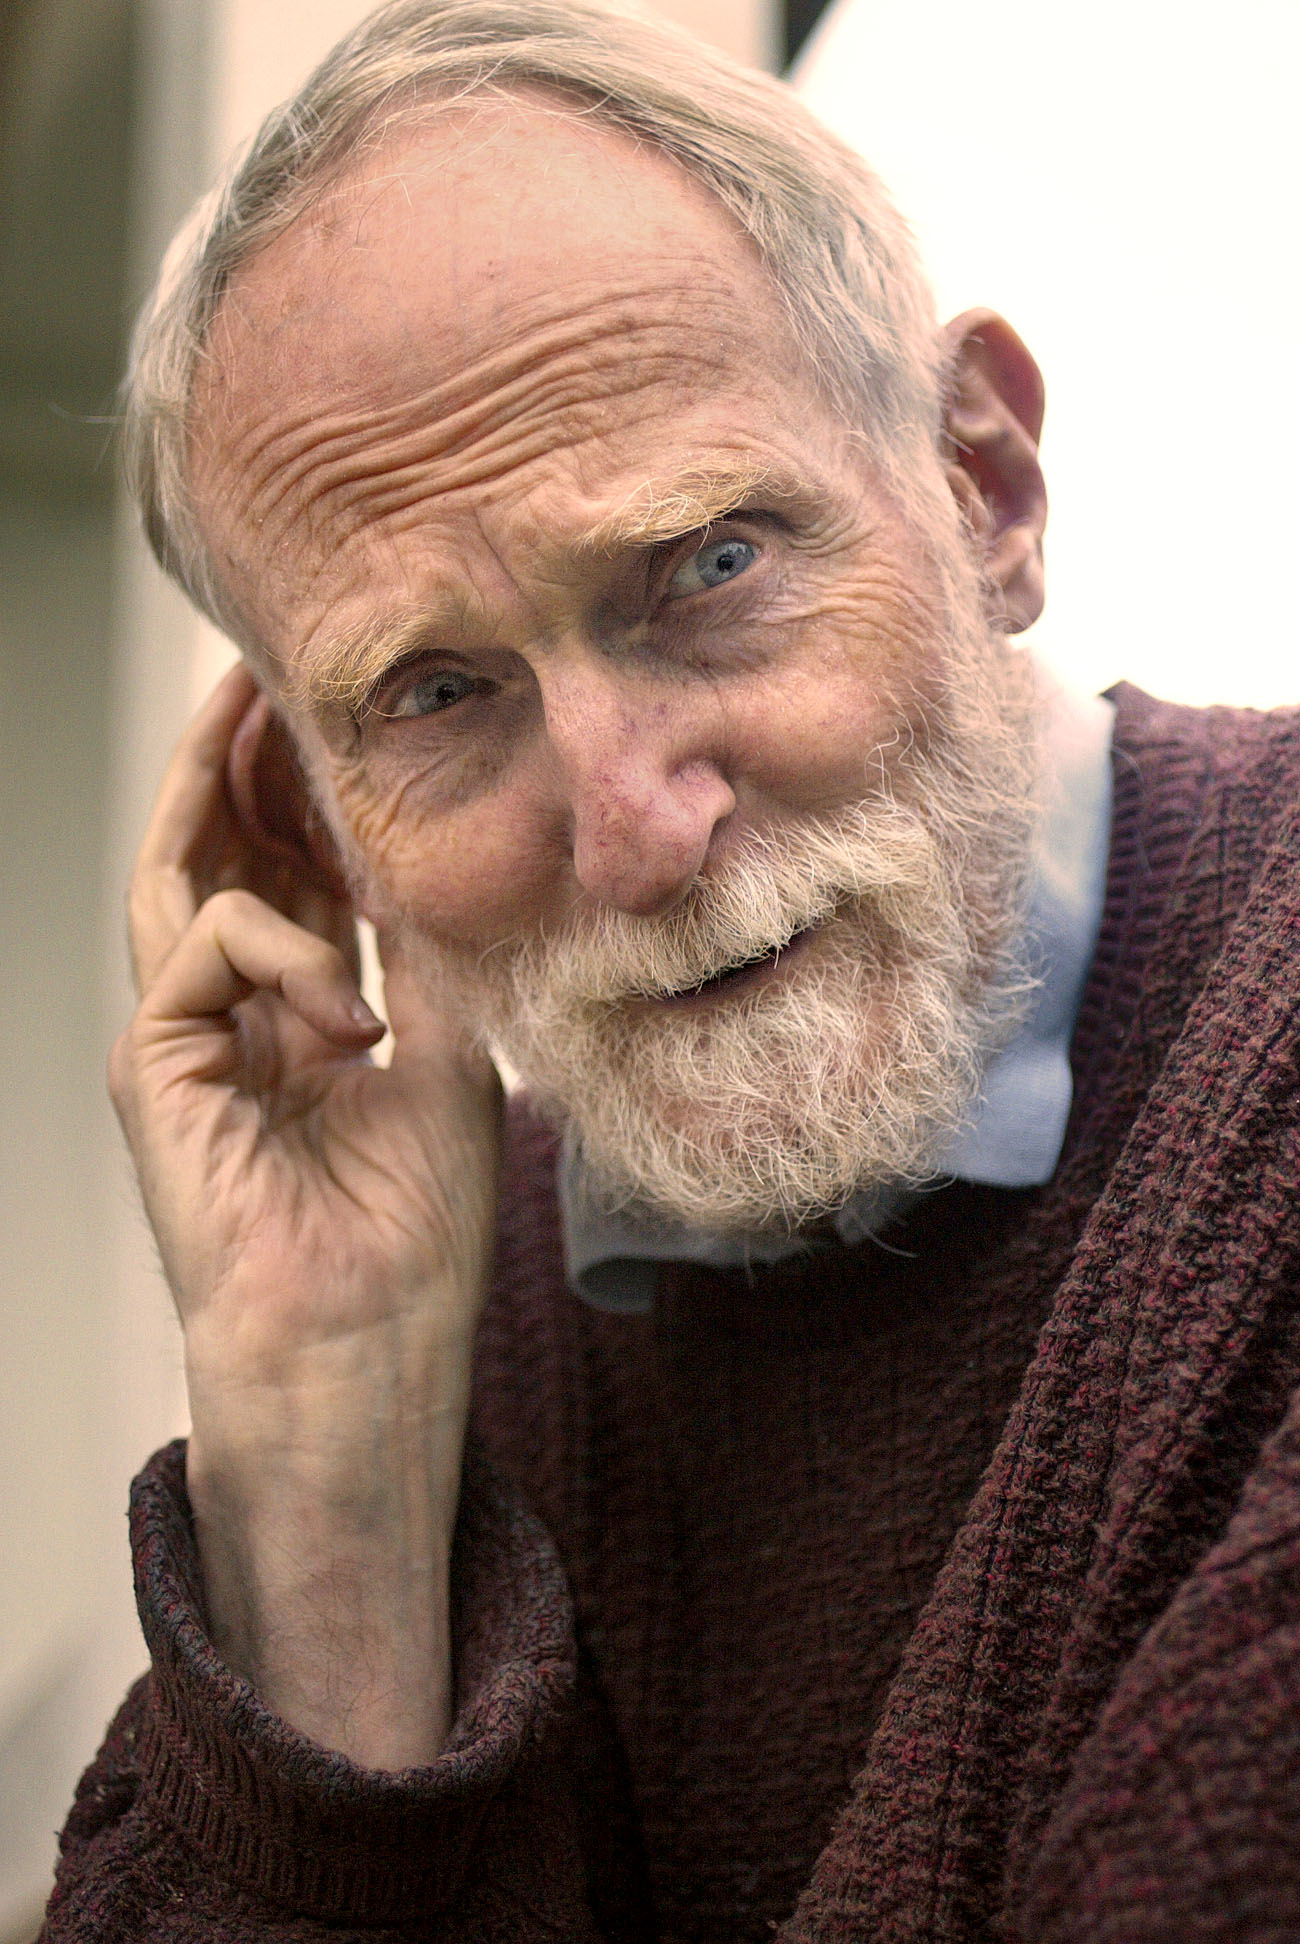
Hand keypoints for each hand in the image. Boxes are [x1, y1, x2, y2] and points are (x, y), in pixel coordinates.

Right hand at [110, 664, 501, 1764]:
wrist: (367, 1340)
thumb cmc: (412, 1229)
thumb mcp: (450, 1054)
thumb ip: (423, 955)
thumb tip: (427, 856)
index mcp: (302, 1016)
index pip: (288, 873)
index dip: (304, 790)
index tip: (332, 711)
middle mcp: (236, 1015)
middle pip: (221, 850)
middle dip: (243, 756)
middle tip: (267, 664)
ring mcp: (187, 1035)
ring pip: (182, 870)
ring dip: (221, 782)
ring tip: (254, 698)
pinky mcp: (153, 1060)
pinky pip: (203, 942)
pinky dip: (284, 952)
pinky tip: (350, 1019)